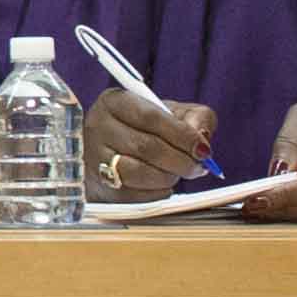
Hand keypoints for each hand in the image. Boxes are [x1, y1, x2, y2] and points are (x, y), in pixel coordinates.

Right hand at [81, 86, 213, 200]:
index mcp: (115, 101)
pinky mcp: (99, 186)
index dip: (181, 135)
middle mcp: (98, 127)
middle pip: (145, 147)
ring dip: (168, 177)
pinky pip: (133, 195)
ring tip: (178, 174)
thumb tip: (202, 136)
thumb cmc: (148, 129)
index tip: (203, 149)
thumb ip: (196, 117)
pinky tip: (162, 185)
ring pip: (137, 173)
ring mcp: (94, 158)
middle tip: (198, 167)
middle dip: (180, 160)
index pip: (150, 117)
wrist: (117, 152)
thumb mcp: (174, 113)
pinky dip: (156, 193)